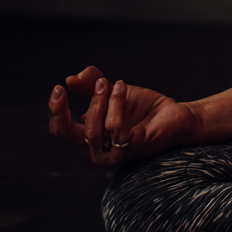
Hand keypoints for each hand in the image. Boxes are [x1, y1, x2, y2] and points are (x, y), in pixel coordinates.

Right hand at [47, 66, 198, 165]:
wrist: (175, 114)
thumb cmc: (144, 107)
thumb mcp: (114, 91)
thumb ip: (92, 84)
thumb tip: (71, 79)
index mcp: (89, 136)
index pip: (61, 129)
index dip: (55, 110)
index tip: (59, 88)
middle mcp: (97, 149)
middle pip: (67, 134)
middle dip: (63, 110)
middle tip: (67, 87)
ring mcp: (113, 153)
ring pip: (92, 131)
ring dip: (100, 101)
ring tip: (112, 84)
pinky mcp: (130, 149)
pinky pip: (115, 129)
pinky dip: (116, 104)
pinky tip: (122, 87)